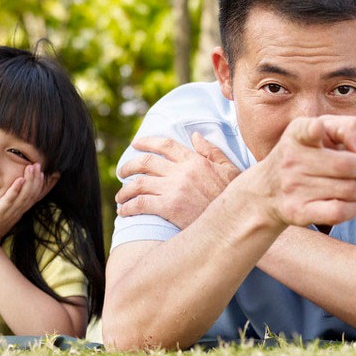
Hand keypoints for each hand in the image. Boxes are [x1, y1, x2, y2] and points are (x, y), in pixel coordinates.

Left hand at [0, 163, 52, 243]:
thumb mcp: (5, 212)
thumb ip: (13, 202)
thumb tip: (18, 189)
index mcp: (21, 210)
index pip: (37, 196)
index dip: (47, 185)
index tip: (55, 174)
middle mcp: (18, 211)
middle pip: (33, 194)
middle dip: (38, 179)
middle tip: (40, 165)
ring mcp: (10, 212)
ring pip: (25, 195)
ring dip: (30, 180)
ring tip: (32, 167)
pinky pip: (9, 200)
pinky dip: (15, 190)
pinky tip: (20, 179)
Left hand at [116, 133, 240, 227]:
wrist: (235, 219)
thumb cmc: (233, 196)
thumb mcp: (228, 168)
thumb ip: (211, 151)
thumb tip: (195, 136)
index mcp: (194, 160)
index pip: (165, 145)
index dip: (147, 142)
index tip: (135, 144)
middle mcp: (181, 172)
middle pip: (146, 162)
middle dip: (129, 166)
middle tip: (122, 172)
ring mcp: (174, 189)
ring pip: (139, 183)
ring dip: (125, 189)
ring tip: (120, 196)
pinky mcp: (169, 207)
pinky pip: (141, 203)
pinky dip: (128, 206)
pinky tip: (124, 211)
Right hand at [251, 115, 355, 228]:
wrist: (266, 191)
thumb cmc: (306, 155)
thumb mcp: (322, 130)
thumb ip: (350, 129)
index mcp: (298, 133)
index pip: (307, 129)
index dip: (314, 129)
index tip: (317, 129)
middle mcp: (292, 159)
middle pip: (347, 165)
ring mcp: (293, 187)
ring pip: (350, 189)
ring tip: (355, 186)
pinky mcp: (297, 211)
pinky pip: (338, 212)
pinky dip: (352, 208)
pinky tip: (347, 202)